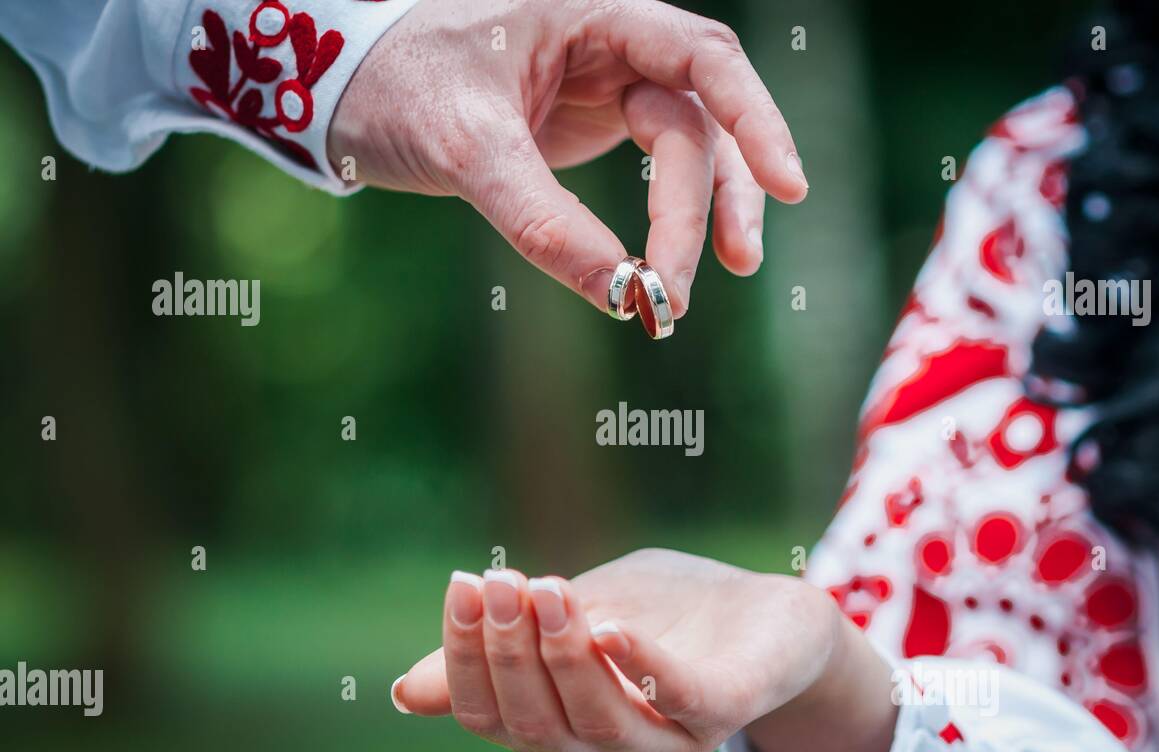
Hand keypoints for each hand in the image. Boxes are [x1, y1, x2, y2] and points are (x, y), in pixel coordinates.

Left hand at [327, 0, 808, 317]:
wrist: (348, 85)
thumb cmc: (398, 83)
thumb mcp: (464, 145)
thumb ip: (540, 218)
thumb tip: (619, 294)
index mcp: (593, 12)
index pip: (702, 58)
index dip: (756, 119)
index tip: (790, 186)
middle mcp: (616, 43)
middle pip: (695, 126)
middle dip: (694, 213)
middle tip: (672, 294)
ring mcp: (612, 86)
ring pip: (689, 153)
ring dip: (700, 223)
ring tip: (684, 297)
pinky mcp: (598, 126)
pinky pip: (657, 172)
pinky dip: (667, 221)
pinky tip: (667, 268)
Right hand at [394, 549, 897, 751]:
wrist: (768, 614)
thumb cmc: (663, 615)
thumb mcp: (572, 620)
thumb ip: (509, 649)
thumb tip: (405, 692)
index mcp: (563, 731)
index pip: (490, 716)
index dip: (464, 656)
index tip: (462, 584)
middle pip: (534, 724)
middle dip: (505, 651)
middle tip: (497, 580)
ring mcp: (670, 741)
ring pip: (596, 721)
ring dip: (560, 655)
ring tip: (545, 590)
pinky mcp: (724, 711)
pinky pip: (679, 701)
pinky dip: (639, 665)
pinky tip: (607, 625)